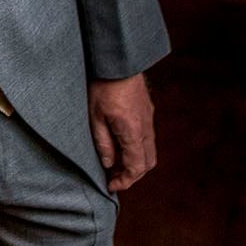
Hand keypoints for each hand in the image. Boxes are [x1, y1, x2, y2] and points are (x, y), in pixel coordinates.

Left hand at [88, 73, 155, 193]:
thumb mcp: (95, 117)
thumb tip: (108, 164)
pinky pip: (147, 137)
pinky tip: (121, 144)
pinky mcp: (147, 110)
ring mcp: (148, 118)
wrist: (118, 61)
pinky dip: (137, 148)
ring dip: (135, 161)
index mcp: (133, 132)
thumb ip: (103, 143)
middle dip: (132, 175)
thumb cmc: (102, 87)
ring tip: (115, 162)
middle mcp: (146, 127)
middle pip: (148, 162)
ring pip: (149, 150)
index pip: (136, 167)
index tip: (111, 185)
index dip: (124, 180)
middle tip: (113, 177)